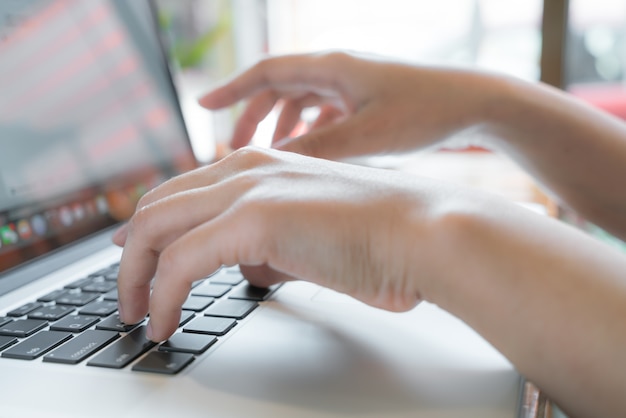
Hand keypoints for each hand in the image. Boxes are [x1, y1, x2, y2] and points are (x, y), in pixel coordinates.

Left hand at [114, 147, 445, 341]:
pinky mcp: (254, 219)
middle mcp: (246, 168)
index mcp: (259, 165)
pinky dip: (162, 295)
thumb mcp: (309, 233)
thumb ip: (271, 243)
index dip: (150, 227)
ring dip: (137, 276)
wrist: (421, 233)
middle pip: (157, 206)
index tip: (137, 258)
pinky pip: (181, 261)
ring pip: (156, 228)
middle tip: (129, 294)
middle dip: (133, 255)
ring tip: (138, 313)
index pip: (182, 192)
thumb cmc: (378, 238)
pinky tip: (164, 322)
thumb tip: (248, 267)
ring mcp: (248, 188)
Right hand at [199, 52, 494, 159]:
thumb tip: (271, 168)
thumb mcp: (365, 136)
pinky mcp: (367, 98)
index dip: (231, 91)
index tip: (202, 107)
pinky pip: (325, 111)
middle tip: (236, 150)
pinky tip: (311, 153)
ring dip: (282, 126)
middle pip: (279, 88)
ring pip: (301, 101)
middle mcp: (338, 69)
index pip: (266, 72)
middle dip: (253, 117)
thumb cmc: (426, 113)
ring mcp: (353, 82)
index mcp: (331, 67)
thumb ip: (317, 150)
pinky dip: (310, 130)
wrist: (476, 104)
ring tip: (272, 157)